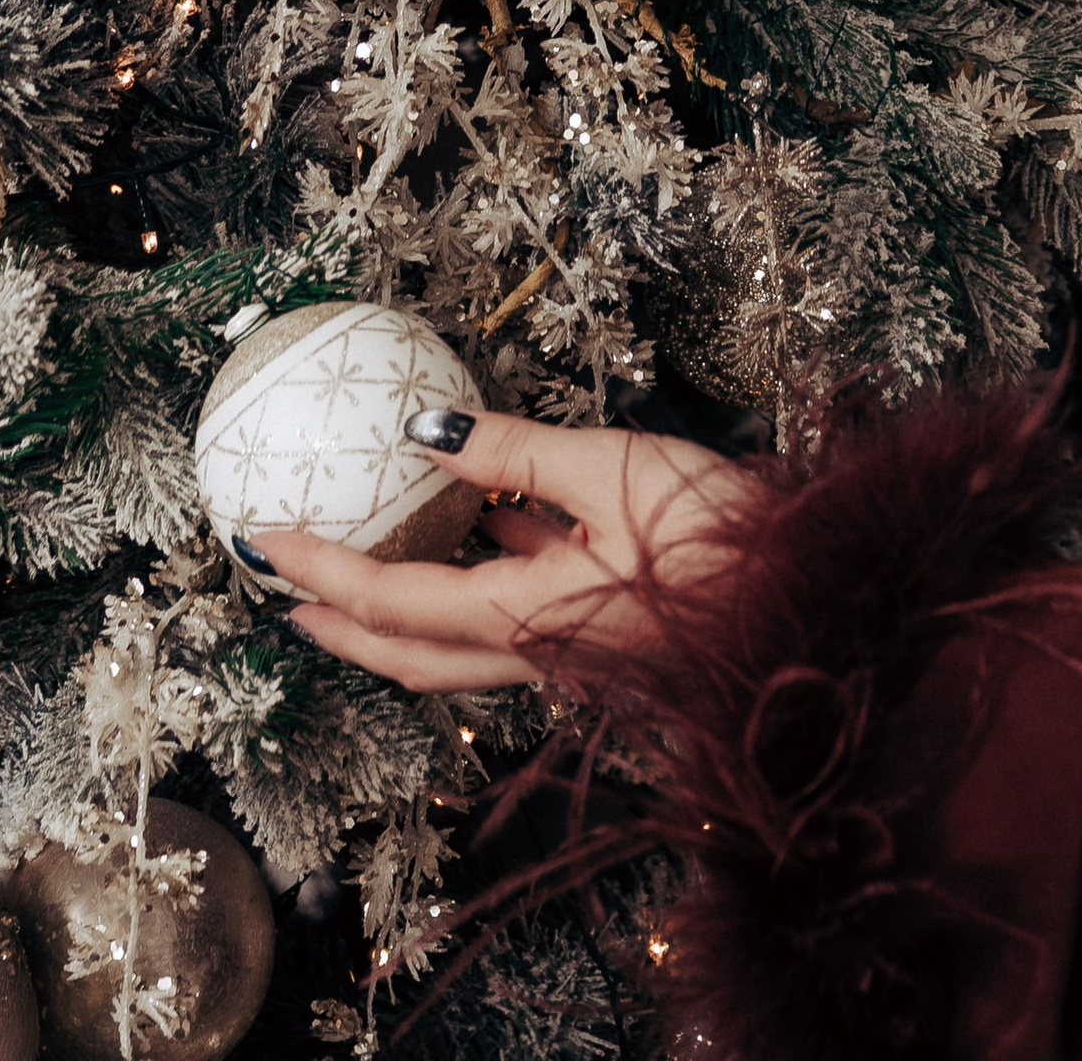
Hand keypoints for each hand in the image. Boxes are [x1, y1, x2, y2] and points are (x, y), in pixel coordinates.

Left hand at [245, 404, 755, 693]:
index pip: (396, 602)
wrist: (818, 605)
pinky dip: (460, 589)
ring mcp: (569, 654)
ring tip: (346, 568)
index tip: (263, 543)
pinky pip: (504, 622)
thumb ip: (516, 450)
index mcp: (532, 619)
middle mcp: (539, 654)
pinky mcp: (597, 637)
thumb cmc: (727, 537)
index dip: (322, 573)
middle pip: (410, 654)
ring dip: (389, 616)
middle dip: (338, 624)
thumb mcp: (617, 467)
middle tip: (280, 587)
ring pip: (452, 649)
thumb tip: (425, 428)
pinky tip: (468, 531)